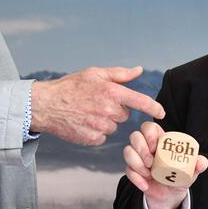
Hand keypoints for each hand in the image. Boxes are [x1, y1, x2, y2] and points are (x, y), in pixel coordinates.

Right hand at [30, 66, 164, 145]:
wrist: (45, 105)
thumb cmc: (70, 86)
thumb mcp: (94, 73)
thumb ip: (120, 74)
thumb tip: (139, 70)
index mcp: (111, 92)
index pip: (140, 101)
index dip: (154, 107)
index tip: (162, 112)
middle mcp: (108, 110)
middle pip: (124, 115)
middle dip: (115, 110)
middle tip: (97, 103)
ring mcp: (100, 126)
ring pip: (113, 127)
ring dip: (105, 121)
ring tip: (87, 112)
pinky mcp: (92, 139)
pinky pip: (102, 137)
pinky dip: (95, 132)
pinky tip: (83, 122)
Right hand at [123, 121, 207, 208]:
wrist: (170, 197)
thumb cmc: (180, 178)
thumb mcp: (190, 172)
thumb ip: (197, 166)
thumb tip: (202, 162)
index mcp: (161, 141)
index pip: (149, 127)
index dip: (149, 133)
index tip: (155, 147)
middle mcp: (147, 147)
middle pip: (134, 136)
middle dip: (141, 148)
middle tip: (151, 162)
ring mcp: (138, 158)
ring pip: (127, 151)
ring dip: (136, 163)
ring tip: (148, 173)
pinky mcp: (133, 171)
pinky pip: (127, 170)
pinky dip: (135, 178)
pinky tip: (145, 185)